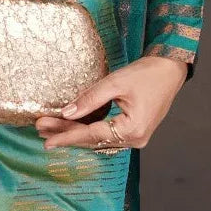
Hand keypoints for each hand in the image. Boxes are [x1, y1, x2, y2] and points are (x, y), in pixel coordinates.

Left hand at [34, 55, 187, 149]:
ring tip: (50, 128)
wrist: (170, 70)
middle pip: (92, 139)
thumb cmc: (146, 73)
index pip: (91, 135)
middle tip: (40, 128)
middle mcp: (134, 139)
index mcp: (131, 130)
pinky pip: (106, 133)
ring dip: (75, 132)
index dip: (66, 136)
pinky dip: (88, 129)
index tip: (46, 141)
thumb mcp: (114, 83)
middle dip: (66, 133)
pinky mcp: (134, 131)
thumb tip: (66, 113)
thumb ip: (89, 99)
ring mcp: (136, 138)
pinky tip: (72, 125)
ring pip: (98, 138)